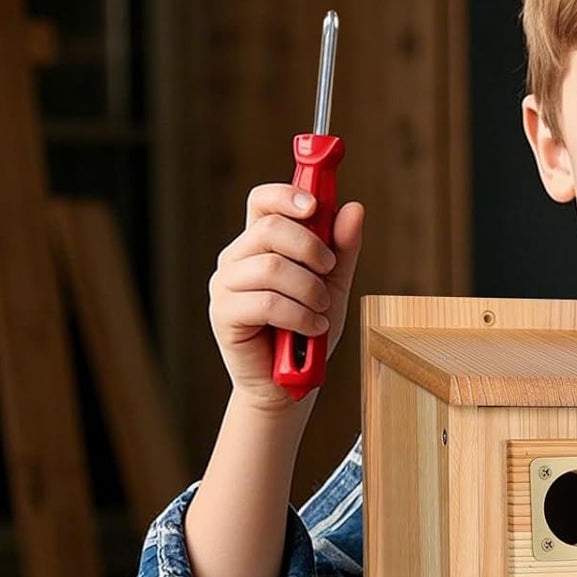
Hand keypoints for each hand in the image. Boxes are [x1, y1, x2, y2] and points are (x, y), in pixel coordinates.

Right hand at [208, 183, 364, 406]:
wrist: (290, 382)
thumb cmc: (308, 329)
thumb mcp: (334, 285)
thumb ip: (343, 249)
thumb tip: (353, 208)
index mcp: (260, 243)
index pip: (262, 201)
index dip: (287, 195)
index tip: (315, 206)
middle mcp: (237, 258)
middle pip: (269, 228)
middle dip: (311, 248)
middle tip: (329, 270)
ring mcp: (225, 285)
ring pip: (271, 266)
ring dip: (309, 290)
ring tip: (320, 311)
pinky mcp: (223, 314)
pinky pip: (266, 302)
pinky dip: (299, 315)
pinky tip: (311, 327)